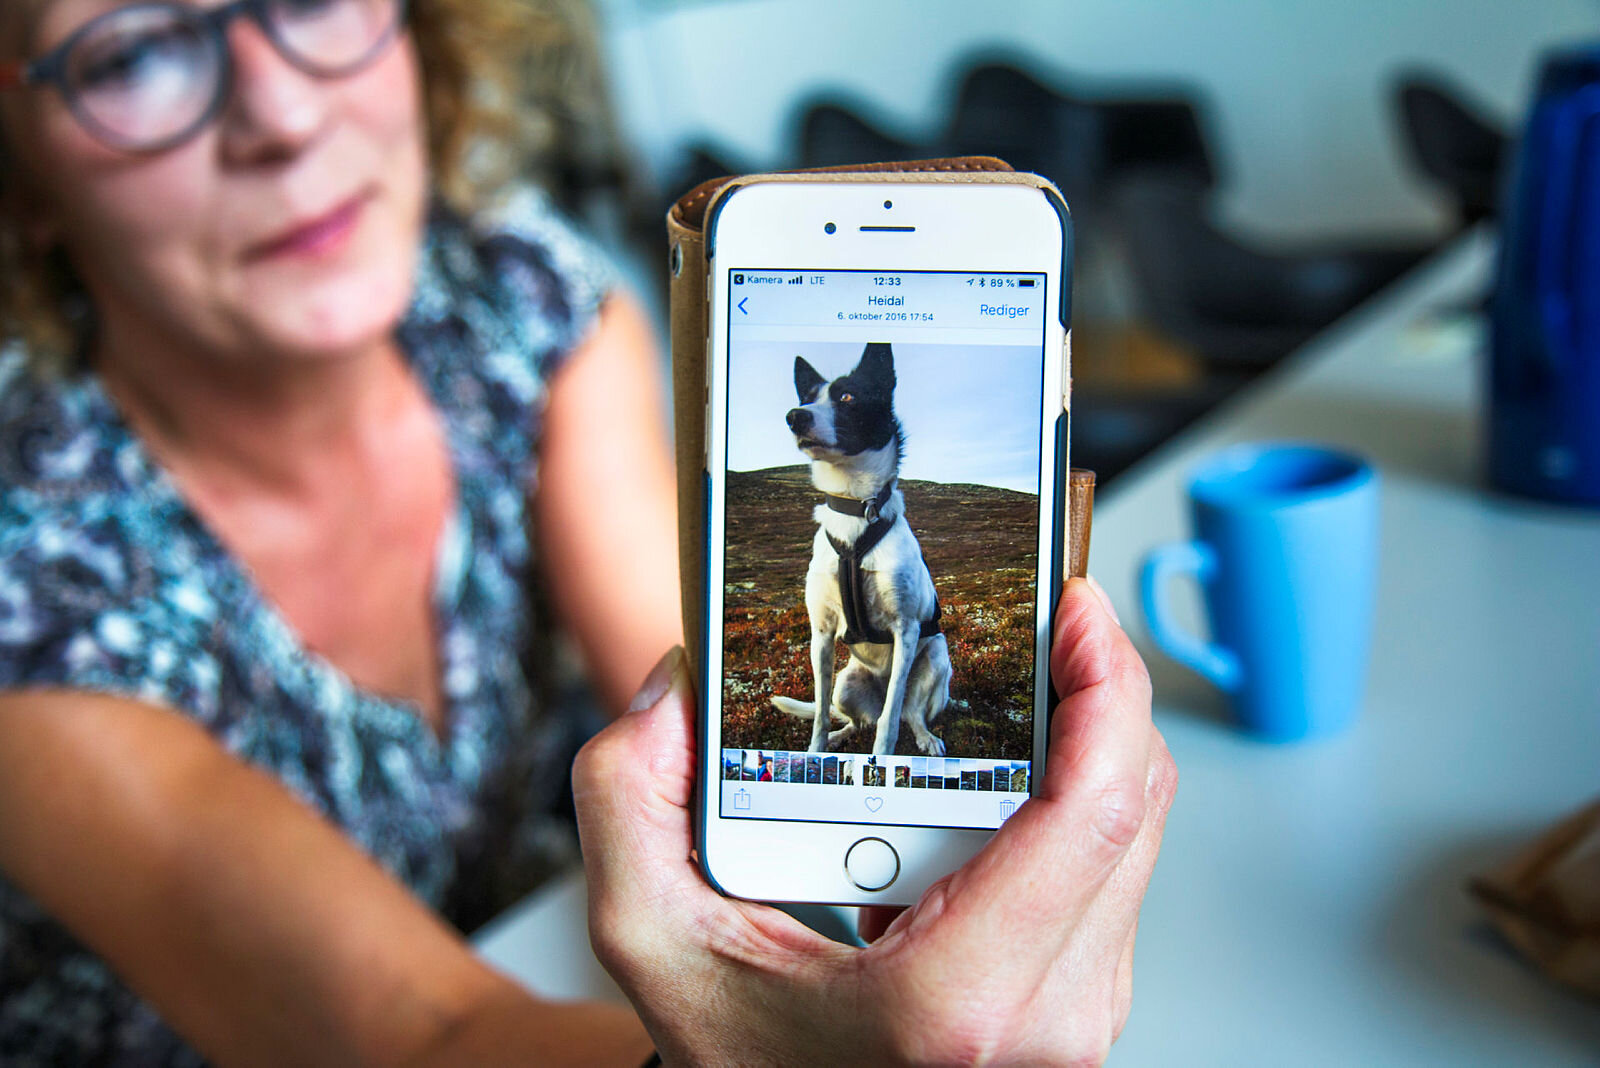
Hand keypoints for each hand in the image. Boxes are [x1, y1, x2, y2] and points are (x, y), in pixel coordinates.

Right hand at [572, 577, 1175, 1064]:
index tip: (1078, 615)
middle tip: (1052, 625)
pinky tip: (1012, 777)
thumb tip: (678, 694)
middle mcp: (1043, 1019)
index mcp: (957, 997)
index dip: (1108, 692)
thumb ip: (631, 800)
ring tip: (1026, 691)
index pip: (1092, 814)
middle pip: (1132, 809)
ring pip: (1131, 840)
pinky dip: (1071, 806)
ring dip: (1089, 747)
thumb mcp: (650, 935)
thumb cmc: (744, 1061)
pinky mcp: (1080, 1008)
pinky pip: (1110, 876)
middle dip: (1101, 694)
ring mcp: (1073, 1019)